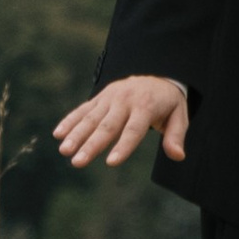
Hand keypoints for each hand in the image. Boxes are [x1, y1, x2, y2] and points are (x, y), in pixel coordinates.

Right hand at [53, 73, 189, 169]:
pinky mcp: (100, 98)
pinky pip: (83, 109)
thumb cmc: (167, 103)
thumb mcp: (179, 116)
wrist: (155, 77)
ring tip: (64, 151)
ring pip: (91, 118)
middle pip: (107, 126)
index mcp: (145, 106)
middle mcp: (125, 100)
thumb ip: (176, 136)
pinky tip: (58, 134)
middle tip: (78, 162)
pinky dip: (70, 121)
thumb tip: (178, 156)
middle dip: (91, 145)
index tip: (111, 162)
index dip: (123, 146)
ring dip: (76, 135)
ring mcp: (110, 97)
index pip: (133, 130)